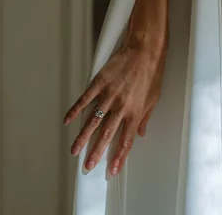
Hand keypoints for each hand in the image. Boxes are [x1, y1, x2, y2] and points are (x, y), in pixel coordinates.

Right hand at [63, 43, 165, 175]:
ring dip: (83, 137)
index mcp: (136, 112)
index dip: (119, 156)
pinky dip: (75, 111)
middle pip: (106, 135)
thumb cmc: (152, 73)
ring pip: (93, 121)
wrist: (145, 51)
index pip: (126, 140)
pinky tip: (67, 121)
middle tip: (87, 165)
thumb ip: (145, 117)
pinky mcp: (99, 84)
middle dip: (96, 152)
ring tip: (75, 151)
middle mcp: (121, 107)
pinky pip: (84, 100)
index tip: (112, 169)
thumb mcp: (154, 98)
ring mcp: (109, 95)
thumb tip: (141, 133)